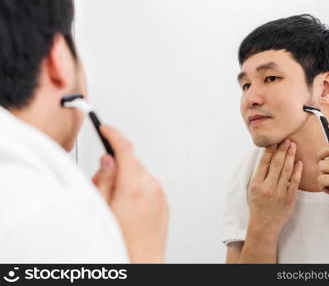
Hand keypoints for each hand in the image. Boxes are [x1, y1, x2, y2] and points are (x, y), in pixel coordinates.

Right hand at [92, 125, 168, 262]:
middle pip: (131, 161)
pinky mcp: (164, 200)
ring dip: (128, 177)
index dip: (113, 134)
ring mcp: (160, 193)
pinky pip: (149, 184)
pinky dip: (138, 187)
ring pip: (140, 173)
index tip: (105, 128)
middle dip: (116, 165)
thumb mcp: (103, 209)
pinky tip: (130, 207)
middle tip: (102, 182)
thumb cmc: (123, 242)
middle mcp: (150, 186)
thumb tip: (107, 160)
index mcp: (133, 187)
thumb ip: (104, 180)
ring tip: (117, 201)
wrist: (143, 260)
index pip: (124, 149)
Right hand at [247, 139, 302, 235]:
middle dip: (282, 150)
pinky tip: (299, 162)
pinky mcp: (289, 199)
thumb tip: (266, 157)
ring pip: (286, 170)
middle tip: (287, 140)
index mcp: (256, 184)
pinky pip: (294, 182)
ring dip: (290, 156)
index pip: (264, 163)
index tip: (275, 142)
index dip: (270, 151)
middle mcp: (267, 187)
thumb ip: (259, 175)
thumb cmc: (257, 206)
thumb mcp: (252, 189)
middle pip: (276, 164)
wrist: (264, 225)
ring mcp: (279, 193)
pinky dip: (297, 171)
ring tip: (293, 146)